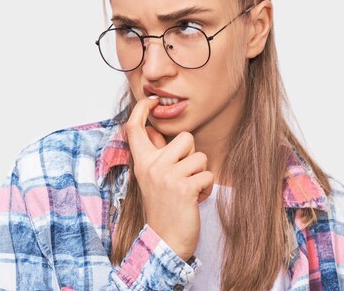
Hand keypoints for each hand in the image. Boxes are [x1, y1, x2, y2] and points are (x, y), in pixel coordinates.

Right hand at [124, 96, 213, 260]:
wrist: (164, 242)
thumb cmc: (163, 208)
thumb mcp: (152, 178)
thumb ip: (154, 154)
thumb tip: (153, 130)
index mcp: (142, 162)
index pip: (135, 129)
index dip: (141, 110)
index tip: (151, 101)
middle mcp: (152, 166)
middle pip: (185, 137)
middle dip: (193, 155)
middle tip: (183, 176)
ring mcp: (167, 176)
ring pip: (201, 157)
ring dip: (201, 174)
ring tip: (189, 190)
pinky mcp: (184, 188)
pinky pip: (208, 175)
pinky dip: (206, 188)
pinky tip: (194, 200)